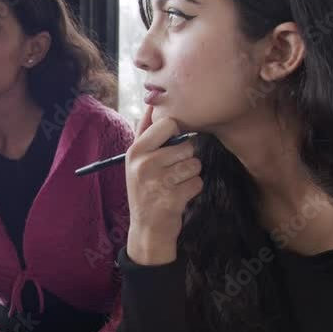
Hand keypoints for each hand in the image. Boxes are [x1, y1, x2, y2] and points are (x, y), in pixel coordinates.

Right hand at [125, 105, 202, 264]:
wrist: (147, 229)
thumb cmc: (145, 190)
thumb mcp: (137, 161)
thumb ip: (146, 133)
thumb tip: (153, 102)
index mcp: (135, 151)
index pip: (168, 123)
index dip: (177, 133)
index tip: (173, 145)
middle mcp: (143, 164)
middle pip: (186, 145)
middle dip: (186, 158)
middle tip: (172, 173)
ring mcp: (157, 182)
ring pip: (194, 163)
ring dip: (191, 175)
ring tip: (175, 184)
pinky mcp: (172, 198)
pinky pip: (198, 182)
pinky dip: (193, 189)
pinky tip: (179, 196)